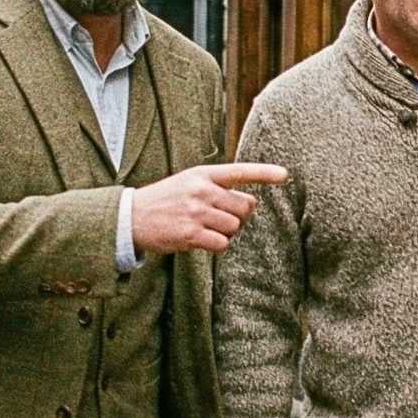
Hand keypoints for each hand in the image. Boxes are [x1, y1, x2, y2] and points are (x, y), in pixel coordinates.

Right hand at [131, 163, 288, 256]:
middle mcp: (201, 190)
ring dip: (226, 232)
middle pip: (244, 208)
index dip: (264, 173)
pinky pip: (222, 244)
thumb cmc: (166, 200)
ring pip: (234, 227)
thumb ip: (218, 188)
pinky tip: (201, 240)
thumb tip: (251, 204)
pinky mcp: (191, 234)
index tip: (285, 175)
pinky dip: (217, 246)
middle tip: (219, 218)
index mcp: (203, 174)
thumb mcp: (189, 182)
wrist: (132, 218)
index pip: (239, 171)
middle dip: (238, 217)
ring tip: (206, 228)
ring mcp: (196, 212)